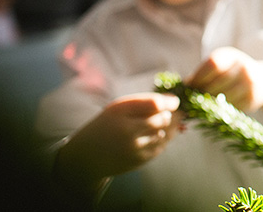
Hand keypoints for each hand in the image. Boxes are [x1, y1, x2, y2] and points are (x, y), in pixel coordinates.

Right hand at [56, 93, 182, 194]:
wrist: (86, 156)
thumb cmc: (108, 125)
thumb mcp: (118, 108)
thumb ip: (144, 102)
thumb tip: (176, 102)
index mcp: (120, 111)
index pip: (155, 103)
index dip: (170, 102)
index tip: (174, 102)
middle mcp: (126, 130)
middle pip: (163, 119)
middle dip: (168, 116)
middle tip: (166, 115)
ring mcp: (133, 147)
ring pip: (164, 134)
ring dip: (164, 129)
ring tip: (153, 127)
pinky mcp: (138, 160)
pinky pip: (160, 147)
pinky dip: (159, 141)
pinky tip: (149, 138)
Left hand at [188, 46, 262, 115]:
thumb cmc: (232, 72)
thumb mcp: (221, 66)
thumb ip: (203, 73)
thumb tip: (182, 86)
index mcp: (231, 56)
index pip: (213, 64)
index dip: (198, 76)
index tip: (188, 86)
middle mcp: (243, 67)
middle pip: (216, 83)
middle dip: (201, 93)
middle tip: (191, 100)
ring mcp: (250, 83)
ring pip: (222, 98)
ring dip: (209, 104)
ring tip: (202, 105)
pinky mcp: (252, 99)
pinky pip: (230, 107)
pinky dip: (221, 110)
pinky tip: (217, 109)